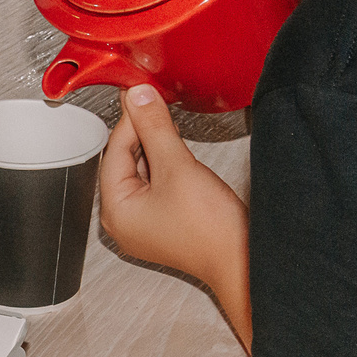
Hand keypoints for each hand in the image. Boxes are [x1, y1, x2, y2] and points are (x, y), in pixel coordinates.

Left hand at [99, 85, 251, 344]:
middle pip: (125, 162)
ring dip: (154, 148)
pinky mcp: (163, 224)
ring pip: (141, 172)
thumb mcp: (177, 166)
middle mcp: (123, 220)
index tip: (141, 95)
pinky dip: (164, 166)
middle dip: (142, 133)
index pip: (115, 151)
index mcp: (115, 210)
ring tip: (168, 124)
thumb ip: (155, 128)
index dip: (130, 120)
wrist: (241, 260)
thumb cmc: (209, 230)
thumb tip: (139, 98)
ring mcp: (143, 225)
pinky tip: (177, 152)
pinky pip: (156, 186)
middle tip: (155, 105)